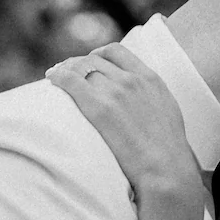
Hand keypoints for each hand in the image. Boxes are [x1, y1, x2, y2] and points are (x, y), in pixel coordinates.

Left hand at [47, 44, 203, 204]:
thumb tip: (142, 100)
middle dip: (78, 63)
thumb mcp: (167, 111)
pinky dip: (58, 76)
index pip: (116, 52)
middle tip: (67, 72)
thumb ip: (152, 97)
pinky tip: (52, 79)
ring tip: (56, 76)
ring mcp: (115, 91)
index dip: (98, 54)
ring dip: (66, 69)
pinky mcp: (98, 106)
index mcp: (150, 78)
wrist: (166, 168)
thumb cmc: (168, 150)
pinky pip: (70, 80)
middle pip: (95, 60)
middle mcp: (131, 80)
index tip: (90, 62)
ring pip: (80, 67)